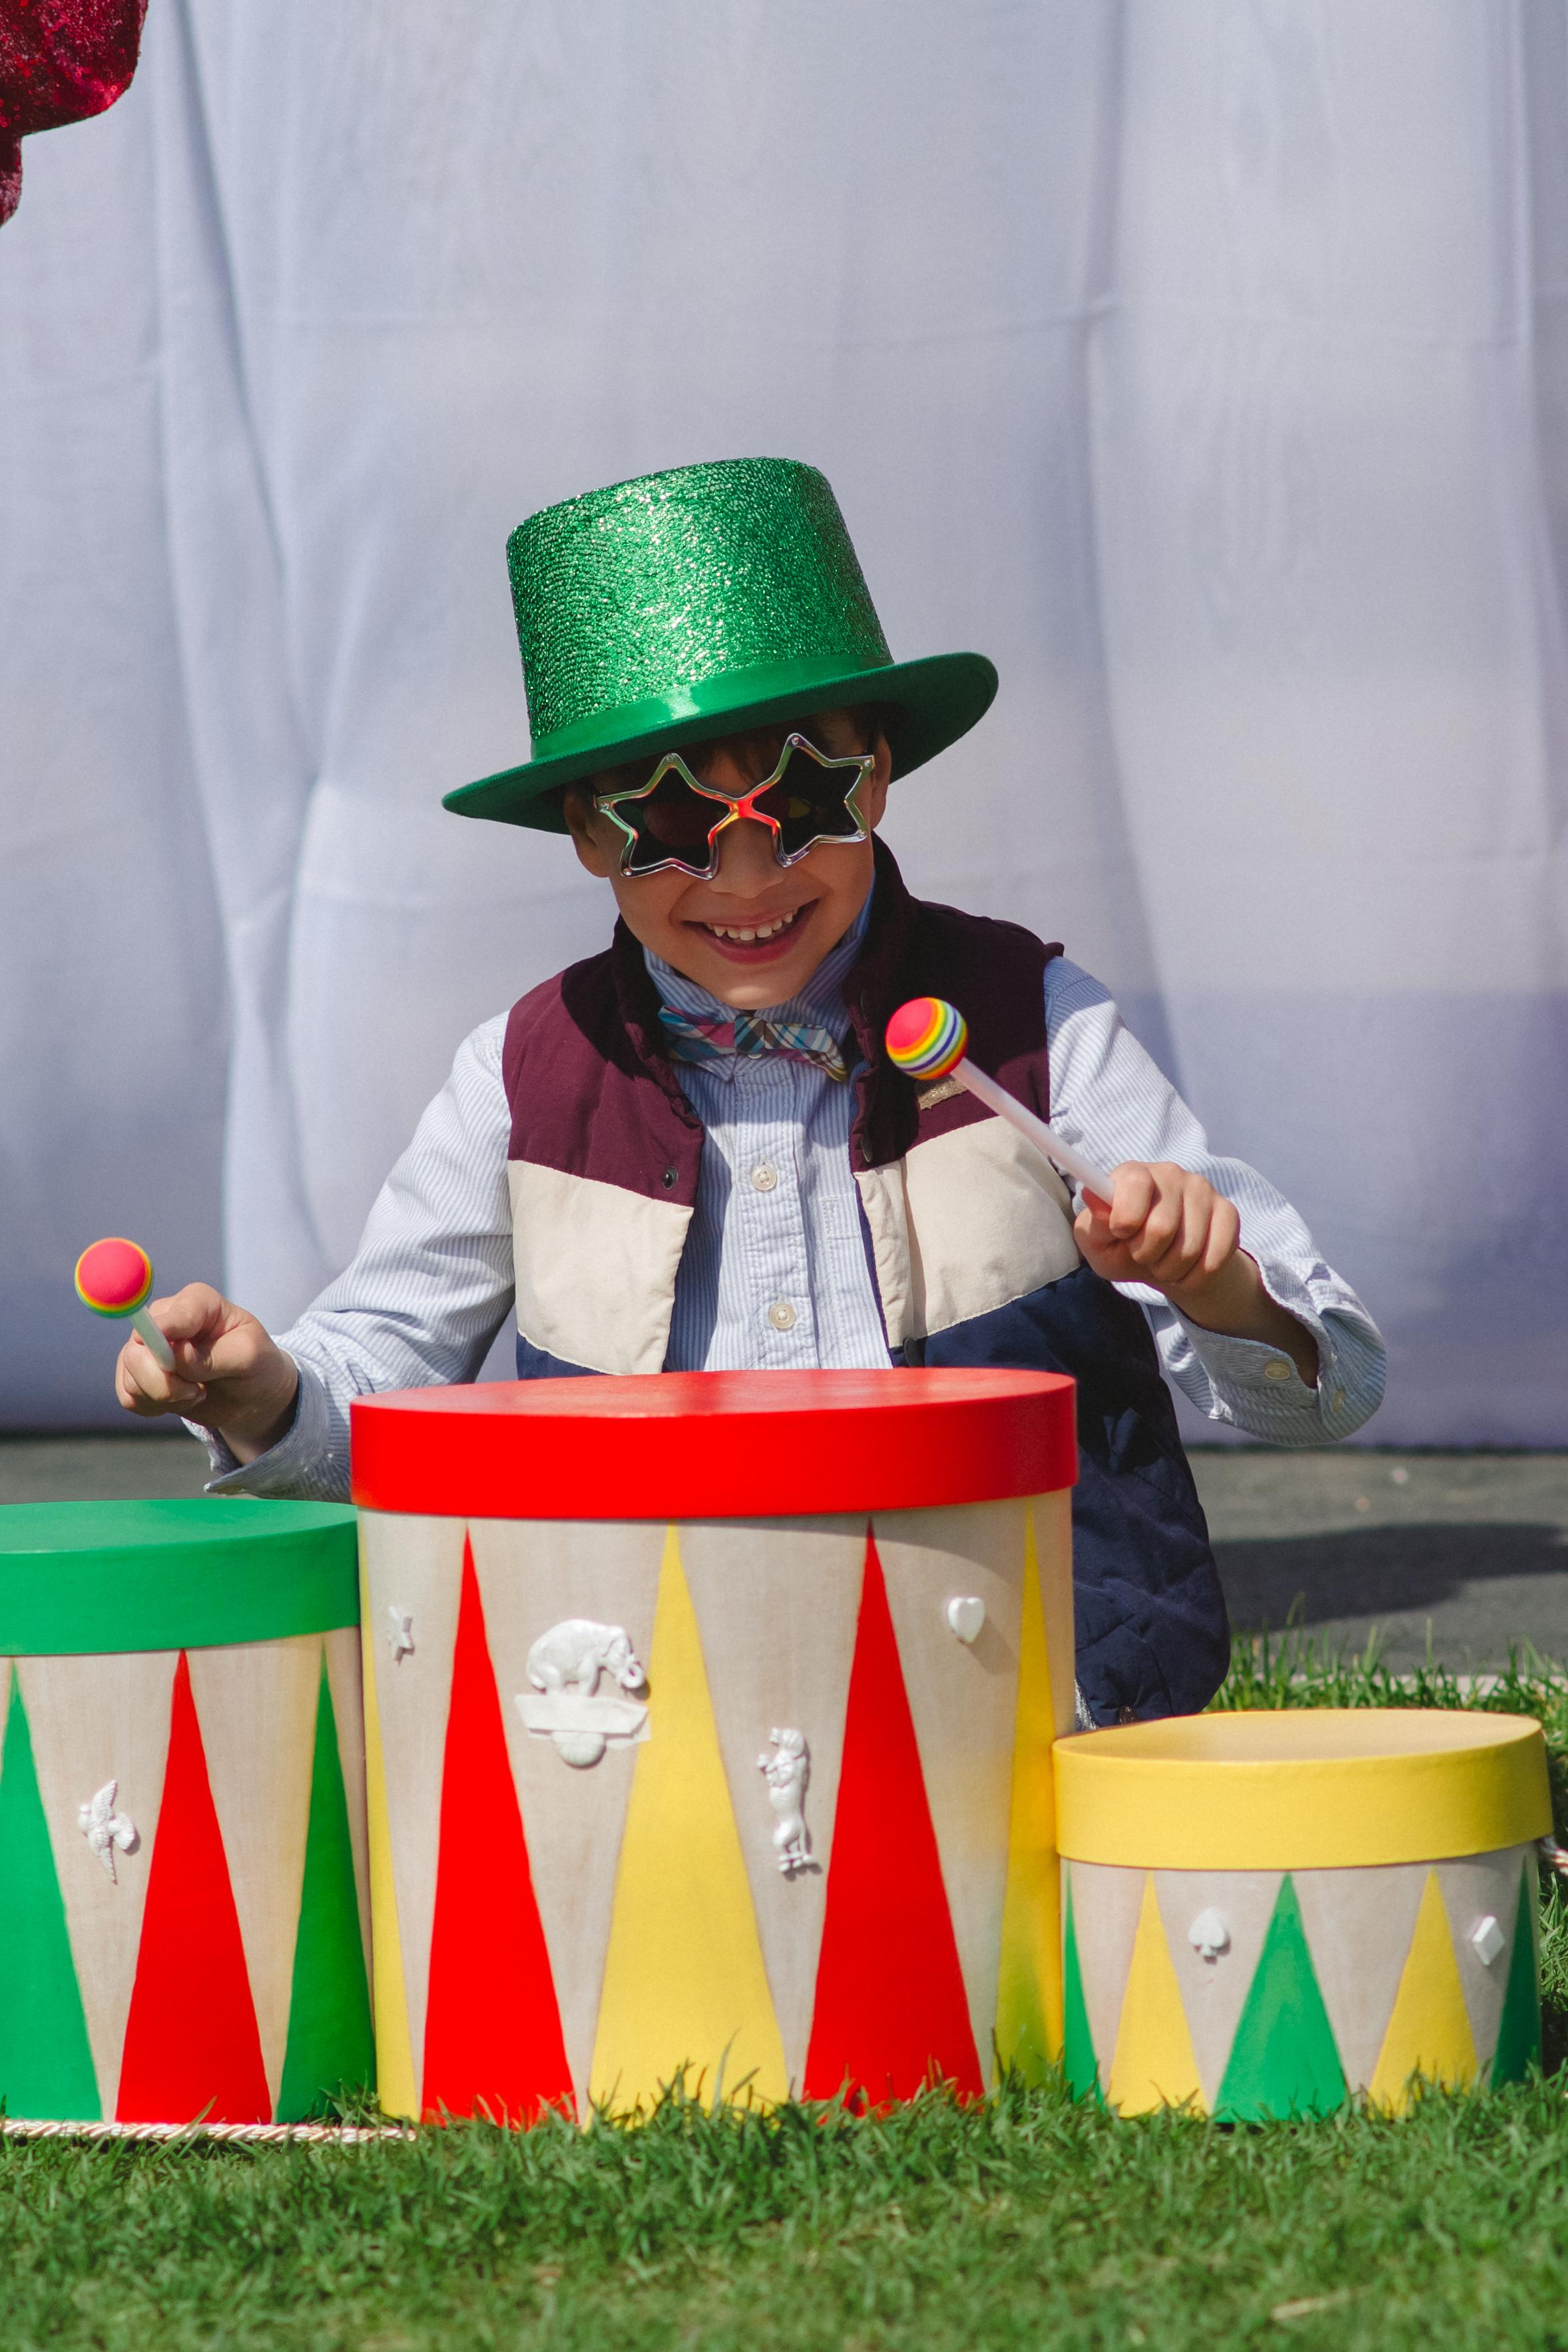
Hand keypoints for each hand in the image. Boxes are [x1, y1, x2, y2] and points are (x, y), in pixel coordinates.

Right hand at [114, 1283, 299, 1460]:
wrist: (250, 1392)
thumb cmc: (255, 1364)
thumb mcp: (250, 1357)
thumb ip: (216, 1356)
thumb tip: (180, 1354)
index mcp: (197, 1302)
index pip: (169, 1314)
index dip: (163, 1334)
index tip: (175, 1354)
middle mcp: (165, 1318)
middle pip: (137, 1350)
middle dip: (165, 1382)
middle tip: (196, 1391)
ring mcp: (146, 1345)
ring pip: (131, 1376)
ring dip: (165, 1397)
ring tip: (196, 1393)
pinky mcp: (138, 1373)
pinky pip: (128, 1396)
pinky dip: (153, 1406)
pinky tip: (178, 1401)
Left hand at [1074, 1163, 1317, 1385]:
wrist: (1163, 1263)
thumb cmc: (1123, 1247)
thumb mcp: (1098, 1242)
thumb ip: (1095, 1223)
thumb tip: (1093, 1194)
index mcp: (1133, 1174)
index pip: (1134, 1183)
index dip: (1126, 1219)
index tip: (1122, 1233)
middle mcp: (1170, 1174)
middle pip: (1162, 1227)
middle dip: (1146, 1255)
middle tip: (1143, 1255)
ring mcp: (1202, 1190)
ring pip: (1190, 1248)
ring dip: (1171, 1270)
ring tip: (1163, 1264)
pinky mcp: (1228, 1212)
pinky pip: (1216, 1256)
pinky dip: (1196, 1277)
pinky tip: (1187, 1270)